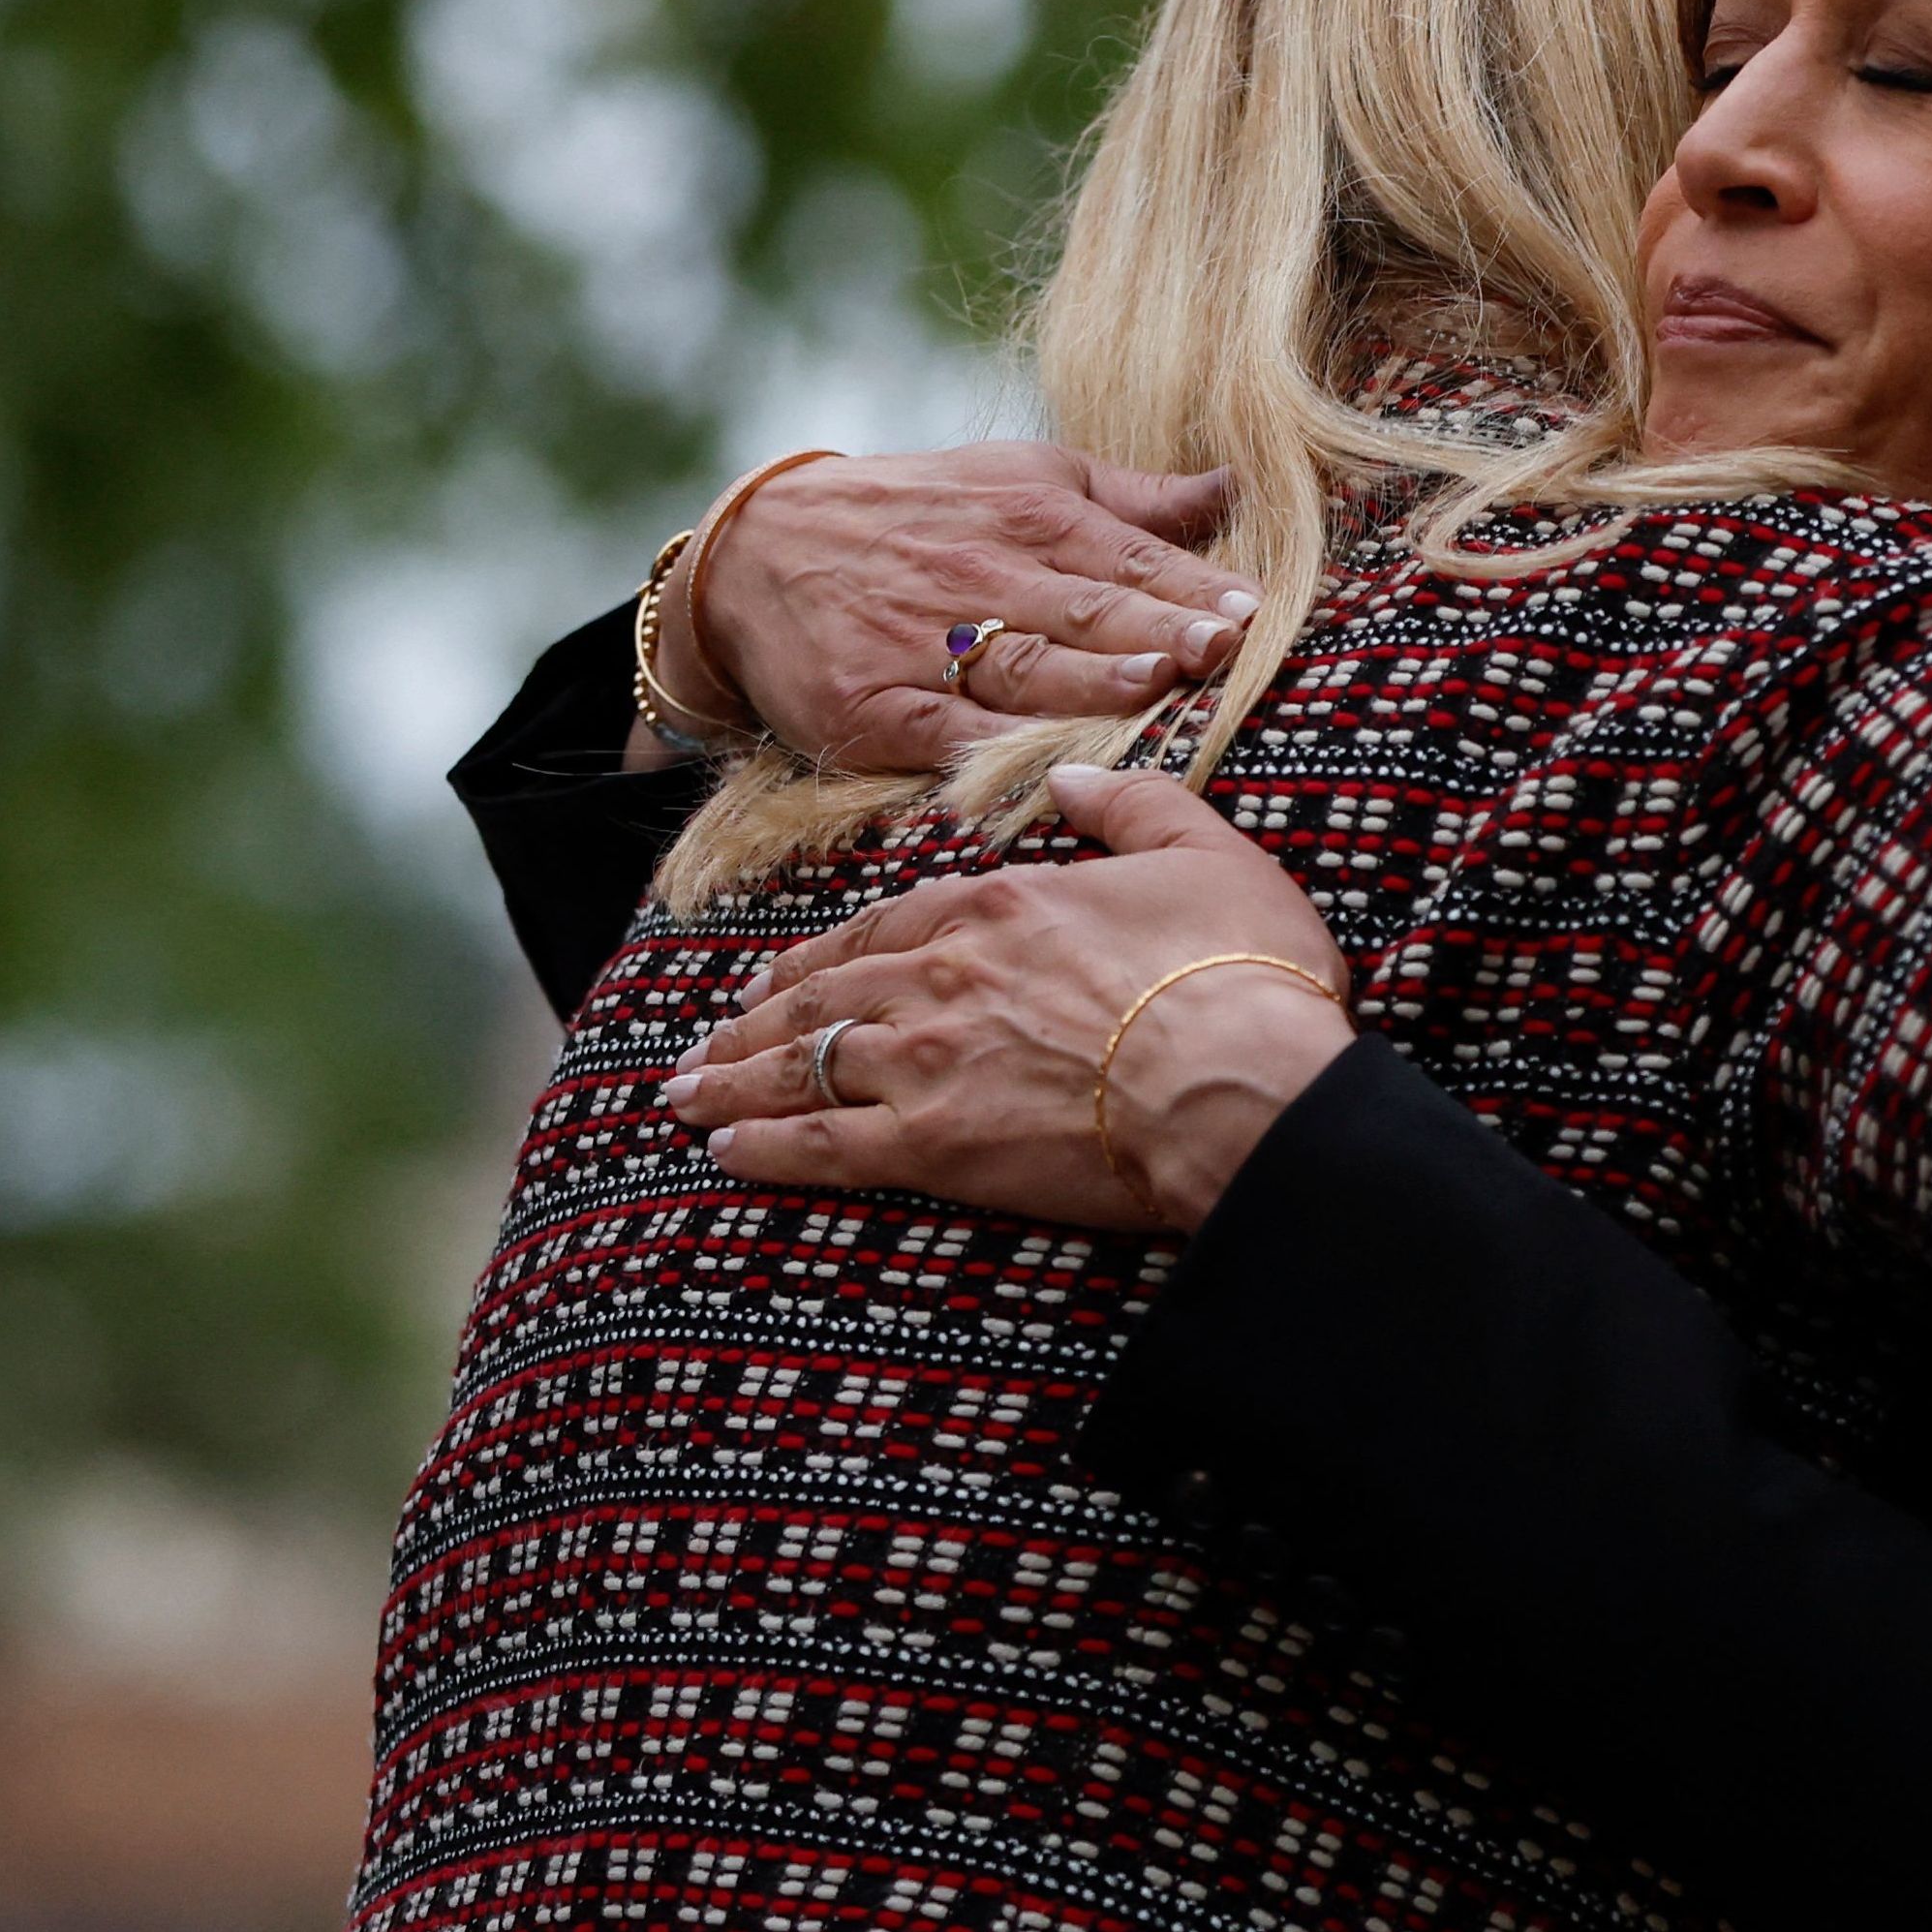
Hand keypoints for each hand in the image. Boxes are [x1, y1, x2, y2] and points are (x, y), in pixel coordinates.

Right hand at [645, 444, 1262, 772]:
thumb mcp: (1017, 479)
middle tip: (1223, 645)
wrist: (757, 554)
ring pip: (1023, 667)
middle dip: (1156, 627)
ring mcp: (926, 646)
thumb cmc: (917, 515)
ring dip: (1092, 681)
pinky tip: (1050, 765)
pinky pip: (946, 734)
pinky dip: (996, 750)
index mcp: (1026, 517)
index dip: (1188, 583)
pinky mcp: (876, 708)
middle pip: (1083, 609)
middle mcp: (981, 578)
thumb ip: (1130, 499)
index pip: (1124, 555)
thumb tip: (1232, 485)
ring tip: (1156, 686)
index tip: (1251, 608)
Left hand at [662, 767, 1353, 1228]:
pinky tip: (725, 1153)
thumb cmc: (1242, 974)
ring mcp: (930, 1059)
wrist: (1243, 1085)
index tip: (789, 970)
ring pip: (805, 1063)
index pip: (887, 925)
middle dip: (757, 1017)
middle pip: (826, 994)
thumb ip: (1129, 808)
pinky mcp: (936, 1144)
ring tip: (688, 1097)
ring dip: (737, 1080)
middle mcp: (945, 975)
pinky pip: (824, 1143)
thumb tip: (1070, 779)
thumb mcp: (1203, 854)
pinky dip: (766, 1147)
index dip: (828, 952)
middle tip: (709, 1041)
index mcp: (1000, 906)